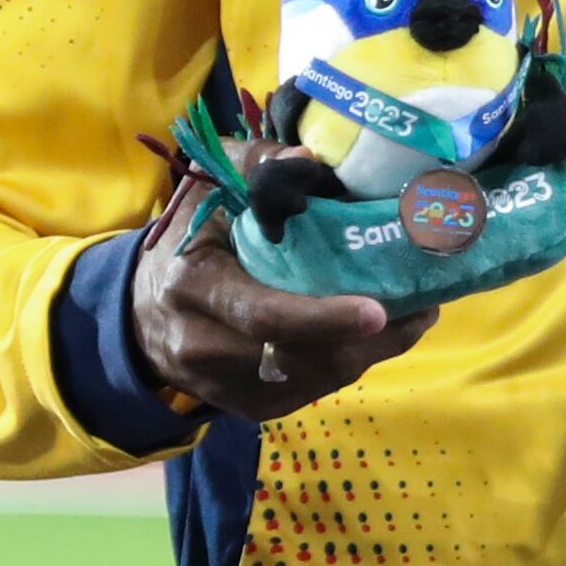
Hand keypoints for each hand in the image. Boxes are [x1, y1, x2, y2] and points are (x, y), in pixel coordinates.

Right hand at [130, 151, 434, 423]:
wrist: (144, 310)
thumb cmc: (190, 239)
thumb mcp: (209, 189)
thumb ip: (258, 168)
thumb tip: (312, 158)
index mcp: (192, 286)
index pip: (261, 314)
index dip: (322, 317)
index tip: (378, 309)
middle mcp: (203, 346)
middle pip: (299, 358)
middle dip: (368, 339)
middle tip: (421, 305)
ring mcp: (226, 385)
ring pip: (314, 380)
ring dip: (370, 351)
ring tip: (413, 314)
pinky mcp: (249, 406)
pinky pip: (311, 392)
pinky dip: (351, 363)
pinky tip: (379, 336)